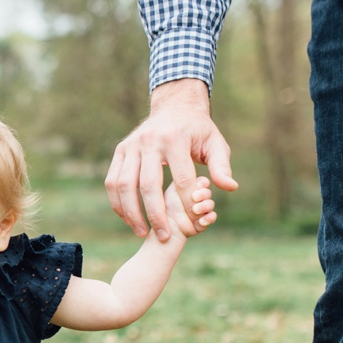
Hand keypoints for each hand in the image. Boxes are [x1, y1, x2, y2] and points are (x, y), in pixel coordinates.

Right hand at [106, 78, 236, 241]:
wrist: (174, 106)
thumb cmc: (198, 130)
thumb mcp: (215, 144)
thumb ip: (221, 167)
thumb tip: (229, 187)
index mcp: (175, 139)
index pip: (180, 178)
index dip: (186, 202)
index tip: (190, 220)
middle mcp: (150, 141)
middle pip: (148, 185)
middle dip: (155, 214)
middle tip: (163, 236)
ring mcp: (131, 145)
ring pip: (124, 184)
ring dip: (130, 212)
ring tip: (141, 232)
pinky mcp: (120, 150)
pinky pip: (113, 181)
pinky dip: (118, 202)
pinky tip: (128, 218)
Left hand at [163, 176, 216, 240]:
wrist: (163, 228)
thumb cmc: (163, 207)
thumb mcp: (172, 193)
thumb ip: (183, 184)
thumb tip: (197, 180)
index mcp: (189, 188)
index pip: (201, 182)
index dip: (202, 183)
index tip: (198, 185)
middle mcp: (196, 198)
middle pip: (207, 192)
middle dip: (204, 194)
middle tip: (194, 197)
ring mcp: (200, 210)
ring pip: (210, 204)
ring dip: (205, 206)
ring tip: (195, 210)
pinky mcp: (203, 221)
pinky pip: (211, 217)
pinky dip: (209, 218)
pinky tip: (201, 221)